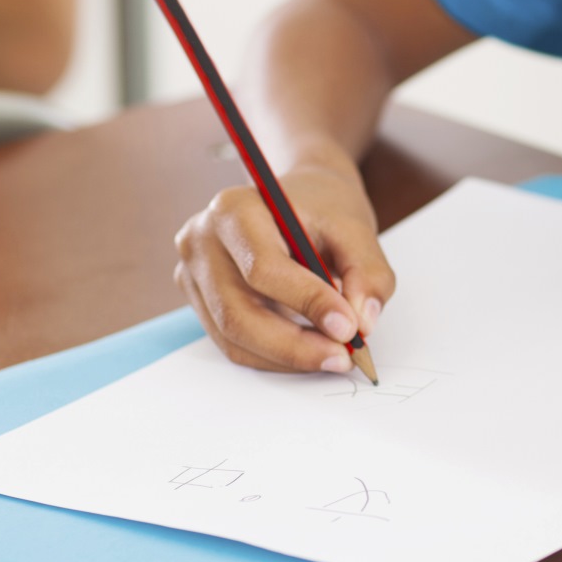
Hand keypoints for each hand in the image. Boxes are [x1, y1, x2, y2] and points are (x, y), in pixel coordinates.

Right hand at [174, 161, 396, 373]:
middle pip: (237, 313)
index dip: (306, 302)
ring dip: (286, 357)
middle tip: (342, 357)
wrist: (297, 203)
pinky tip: (309, 350)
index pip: (262, 268)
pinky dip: (274, 357)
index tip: (348, 328)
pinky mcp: (200, 301)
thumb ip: (367, 273)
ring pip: (233, 337)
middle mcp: (201, 241)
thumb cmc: (321, 210)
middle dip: (293, 346)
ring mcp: (193, 273)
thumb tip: (361, 324)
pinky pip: (233, 343)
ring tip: (332, 355)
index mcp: (234, 209)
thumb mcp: (356, 229)